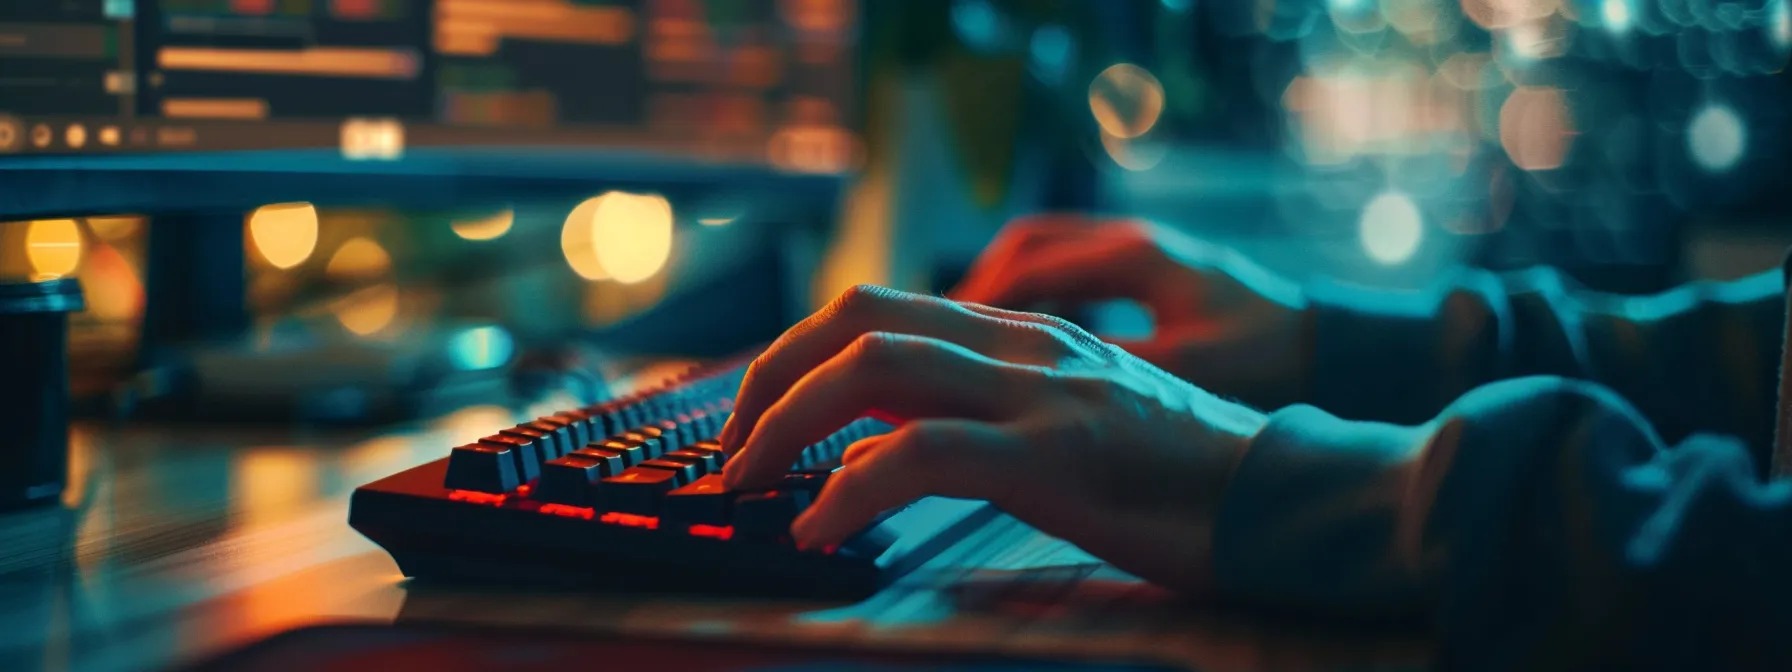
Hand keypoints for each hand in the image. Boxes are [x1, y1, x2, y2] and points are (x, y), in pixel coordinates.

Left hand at [717, 286, 1268, 591]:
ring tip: (748, 484)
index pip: (877, 309)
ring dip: (784, 424)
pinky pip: (920, 451)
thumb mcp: (1067, 422)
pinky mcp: (1055, 453)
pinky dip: (849, 486)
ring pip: (873, 366)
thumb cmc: (1174, 476)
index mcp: (1019, 334)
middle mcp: (1020, 343)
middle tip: (731, 452)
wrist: (1282, 495)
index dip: (795, 356)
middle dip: (769, 377)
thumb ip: (983, 412)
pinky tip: (820, 526)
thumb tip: (883, 442)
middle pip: (855, 316)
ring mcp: (1037, 392)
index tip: (755, 420)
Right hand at [951, 215, 1307, 408]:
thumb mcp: (1188, 373)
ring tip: (969, 340)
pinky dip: (1038, 299)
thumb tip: (1034, 385)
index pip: (1026, 269)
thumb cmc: (1271, 360)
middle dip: (976, 288)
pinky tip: (1028, 344)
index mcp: (1135, 257)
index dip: (973, 307)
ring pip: (1046, 253)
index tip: (936, 342)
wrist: (1335, 346)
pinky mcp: (1153, 272)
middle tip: (937, 336)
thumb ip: (1109, 370)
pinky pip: (1073, 271)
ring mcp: (1142, 250)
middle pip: (1025, 246)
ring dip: (1004, 291)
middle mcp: (1132, 241)